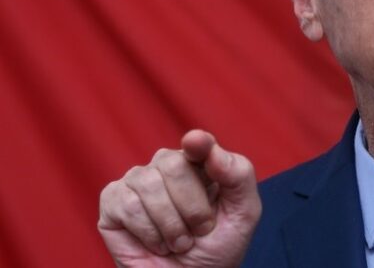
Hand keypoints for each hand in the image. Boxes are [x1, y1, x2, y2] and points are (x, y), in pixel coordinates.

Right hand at [98, 130, 261, 266]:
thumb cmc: (218, 247)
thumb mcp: (243, 213)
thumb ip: (238, 175)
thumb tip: (206, 144)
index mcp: (201, 162)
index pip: (199, 143)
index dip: (198, 143)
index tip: (195, 143)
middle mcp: (167, 165)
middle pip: (173, 163)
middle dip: (192, 207)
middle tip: (198, 230)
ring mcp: (138, 180)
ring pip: (149, 184)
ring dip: (171, 225)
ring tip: (179, 242)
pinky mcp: (113, 201)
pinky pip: (127, 204)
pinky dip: (148, 232)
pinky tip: (157, 243)